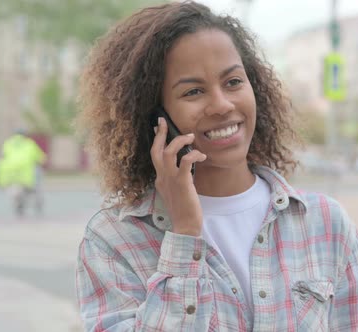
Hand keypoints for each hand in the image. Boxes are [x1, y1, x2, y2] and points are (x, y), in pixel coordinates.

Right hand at [150, 117, 206, 235]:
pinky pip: (185, 161)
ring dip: (178, 140)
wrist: (185, 227)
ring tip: (190, 136)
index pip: (155, 156)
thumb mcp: (175, 193)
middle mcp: (162, 178)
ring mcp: (170, 180)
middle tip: (163, 120)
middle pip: (156, 150)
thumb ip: (174, 181)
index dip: (157, 141)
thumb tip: (181, 171)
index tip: (158, 129)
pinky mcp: (182, 183)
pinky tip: (202, 156)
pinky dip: (193, 154)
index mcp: (160, 180)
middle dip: (160, 134)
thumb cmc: (183, 212)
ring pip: (168, 152)